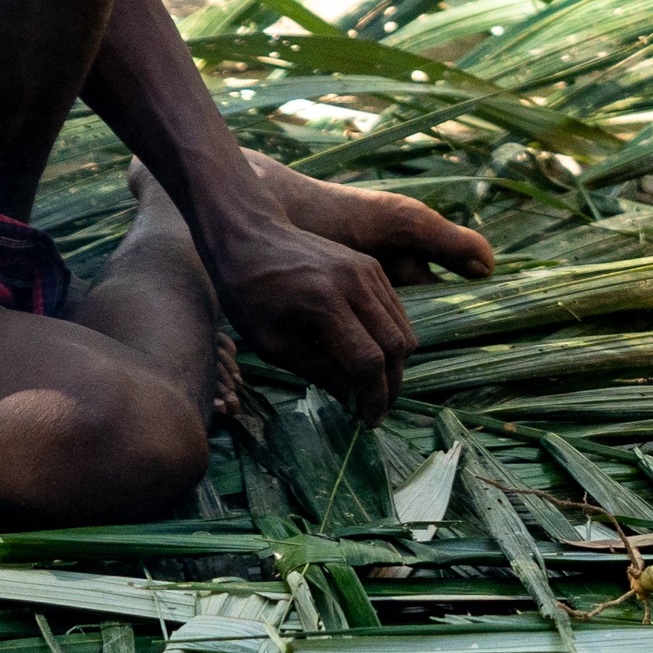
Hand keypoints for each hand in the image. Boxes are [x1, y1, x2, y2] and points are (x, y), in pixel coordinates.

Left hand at [196, 158, 490, 420]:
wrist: (249, 232)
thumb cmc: (249, 291)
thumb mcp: (271, 342)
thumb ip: (316, 370)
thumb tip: (351, 396)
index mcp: (325, 305)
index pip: (368, 363)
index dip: (373, 398)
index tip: (368, 420)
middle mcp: (355, 285)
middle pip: (395, 347)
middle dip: (391, 386)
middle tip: (376, 409)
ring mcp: (368, 271)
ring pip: (403, 330)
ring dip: (395, 364)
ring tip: (375, 385)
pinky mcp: (371, 266)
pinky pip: (396, 311)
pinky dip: (392, 338)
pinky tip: (372, 353)